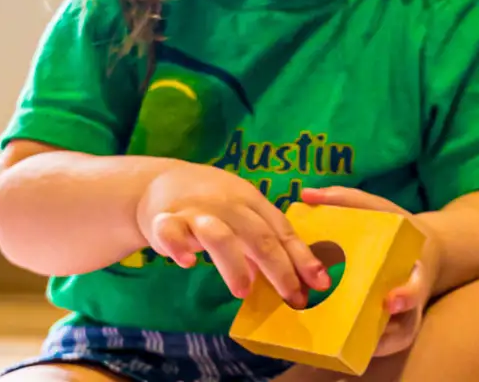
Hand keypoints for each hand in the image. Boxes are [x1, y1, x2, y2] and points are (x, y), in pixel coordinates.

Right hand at [136, 160, 331, 306]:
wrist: (158, 182)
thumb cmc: (209, 203)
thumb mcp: (240, 216)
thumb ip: (259, 246)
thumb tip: (282, 281)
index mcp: (251, 202)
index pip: (282, 230)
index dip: (302, 257)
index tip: (320, 282)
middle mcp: (228, 205)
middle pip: (259, 236)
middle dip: (280, 268)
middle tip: (292, 297)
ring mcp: (197, 212)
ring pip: (220, 236)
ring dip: (235, 264)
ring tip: (243, 291)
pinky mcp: (165, 219)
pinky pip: (172, 232)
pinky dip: (179, 247)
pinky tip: (187, 262)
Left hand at [300, 186, 440, 357]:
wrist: (423, 252)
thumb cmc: (397, 228)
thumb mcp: (378, 207)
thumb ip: (345, 199)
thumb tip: (305, 194)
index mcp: (413, 268)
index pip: (415, 288)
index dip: (405, 297)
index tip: (390, 302)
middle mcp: (412, 299)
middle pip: (404, 327)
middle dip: (385, 335)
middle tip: (357, 336)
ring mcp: (405, 318)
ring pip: (393, 342)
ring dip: (369, 348)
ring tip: (335, 348)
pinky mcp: (396, 328)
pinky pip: (383, 345)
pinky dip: (363, 350)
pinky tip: (332, 347)